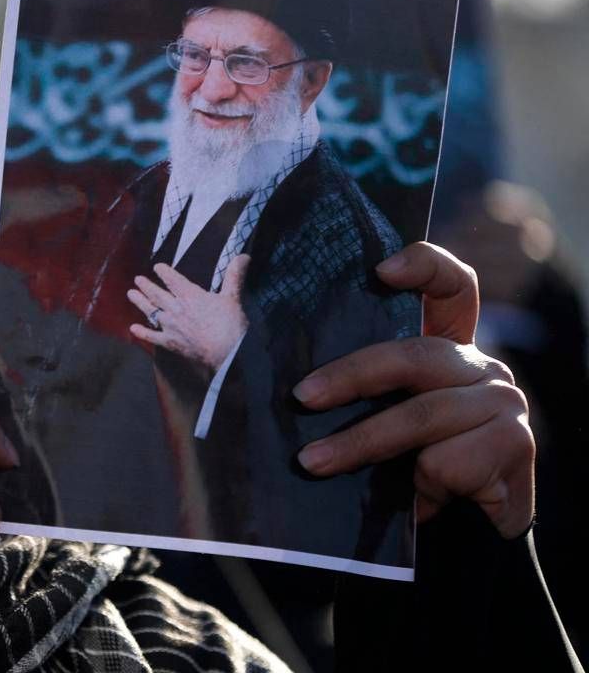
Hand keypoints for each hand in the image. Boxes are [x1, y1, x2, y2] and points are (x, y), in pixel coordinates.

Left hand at [127, 255, 250, 370]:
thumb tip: (244, 256)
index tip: (157, 267)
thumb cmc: (230, 324)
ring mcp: (170, 326)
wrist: (226, 353)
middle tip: (137, 279)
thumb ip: (235, 275)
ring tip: (131, 294)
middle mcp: (176, 308)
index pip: (173, 279)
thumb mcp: (233, 297)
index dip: (164, 272)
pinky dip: (142, 332)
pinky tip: (133, 328)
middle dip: (146, 285)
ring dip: (140, 302)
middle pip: (157, 294)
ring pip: (151, 311)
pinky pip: (152, 336)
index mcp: (190, 295)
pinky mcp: (170, 342)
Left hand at [294, 242, 533, 537]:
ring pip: (421, 414)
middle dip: (350, 377)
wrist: (468, 538)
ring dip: (359, 443)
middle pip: (415, 354)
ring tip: (312, 462)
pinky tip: (414, 499)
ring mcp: (503, 403)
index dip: (424, 266)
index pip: (451, 287)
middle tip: (303, 398)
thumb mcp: (384, 425)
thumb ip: (361, 393)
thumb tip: (289, 380)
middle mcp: (481, 366)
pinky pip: (446, 459)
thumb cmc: (409, 472)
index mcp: (449, 349)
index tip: (380, 269)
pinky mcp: (516, 444)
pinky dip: (419, 483)